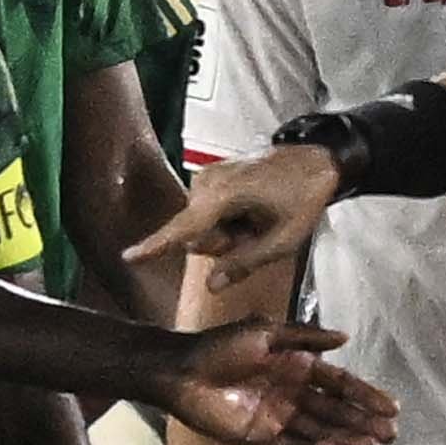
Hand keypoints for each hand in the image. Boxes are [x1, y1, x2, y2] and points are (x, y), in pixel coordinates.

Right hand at [122, 143, 339, 280]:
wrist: (317, 159)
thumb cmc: (304, 197)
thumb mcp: (282, 240)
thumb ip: (243, 264)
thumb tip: (210, 285)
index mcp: (222, 196)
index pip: (183, 228)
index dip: (155, 246)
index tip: (128, 257)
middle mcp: (206, 184)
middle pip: (197, 235)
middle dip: (223, 243)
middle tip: (257, 231)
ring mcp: (207, 178)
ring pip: (202, 226)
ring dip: (228, 231)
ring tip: (258, 219)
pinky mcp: (211, 177)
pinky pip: (208, 212)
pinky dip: (228, 218)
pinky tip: (252, 210)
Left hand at [159, 319, 395, 444]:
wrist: (181, 371)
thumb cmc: (219, 346)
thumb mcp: (264, 332)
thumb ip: (305, 337)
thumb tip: (345, 338)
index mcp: (297, 367)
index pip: (339, 384)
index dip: (365, 395)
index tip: (391, 407)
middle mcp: (293, 394)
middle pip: (335, 411)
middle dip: (363, 422)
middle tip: (391, 435)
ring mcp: (278, 417)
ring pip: (319, 431)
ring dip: (345, 439)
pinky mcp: (260, 437)